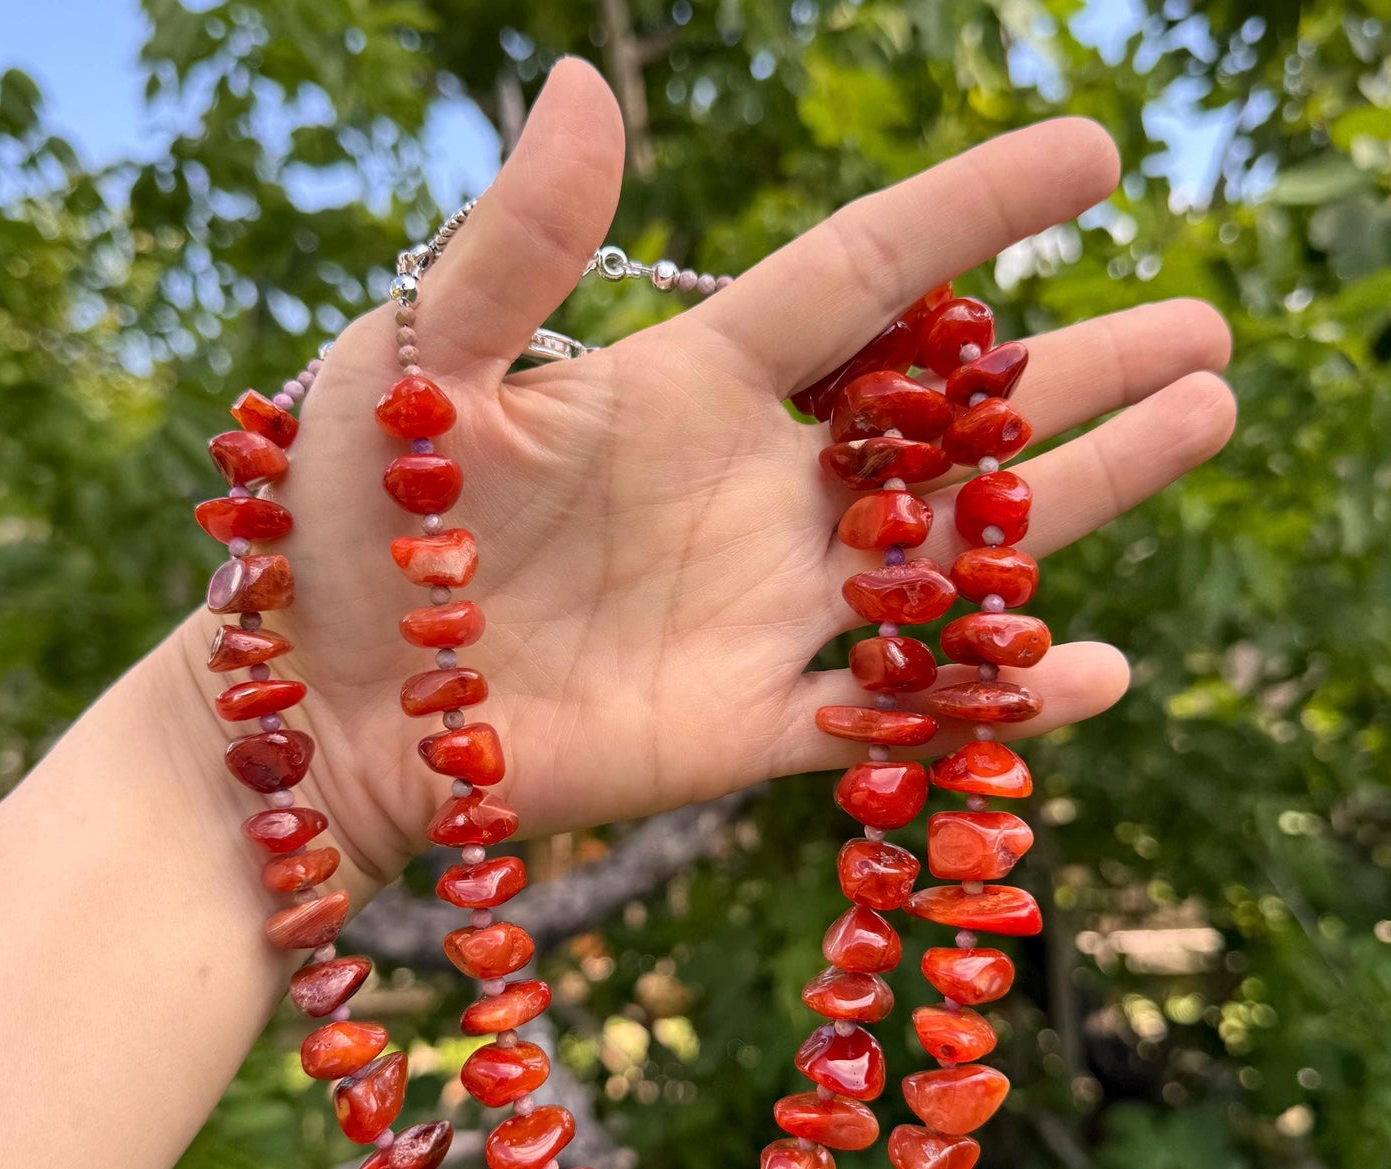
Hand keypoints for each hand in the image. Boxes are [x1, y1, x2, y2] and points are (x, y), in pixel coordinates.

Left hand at [179, 59, 1234, 888]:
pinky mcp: (746, 722)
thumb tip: (579, 82)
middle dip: (1074, 373)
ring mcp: (761, 610)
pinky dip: (987, 702)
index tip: (1091, 152)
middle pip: (944, 424)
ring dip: (1076, 500)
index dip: (971, 212)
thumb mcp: (411, 363)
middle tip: (1204, 327)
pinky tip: (1093, 673)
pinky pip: (887, 709)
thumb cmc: (346, 522)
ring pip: (948, 553)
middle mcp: (752, 490)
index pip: (859, 280)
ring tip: (1200, 423)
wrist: (327, 697)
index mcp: (687, 384)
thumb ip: (514, 246)